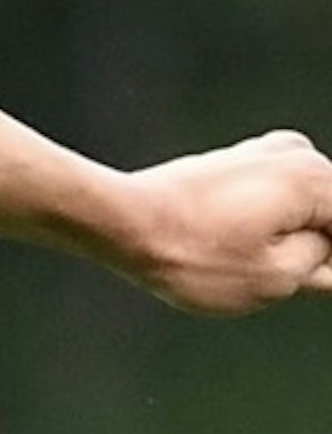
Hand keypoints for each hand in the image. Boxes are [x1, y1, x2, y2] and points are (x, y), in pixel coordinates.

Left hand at [104, 131, 331, 313]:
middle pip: (329, 214)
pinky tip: (228, 247)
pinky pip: (269, 199)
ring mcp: (265, 152)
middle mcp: (299, 155)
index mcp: (319, 182)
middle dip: (315, 251)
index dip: (328, 264)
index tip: (308, 280)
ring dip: (286, 240)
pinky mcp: (235, 161)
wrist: (123, 222)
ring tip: (240, 264)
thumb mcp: (272, 281)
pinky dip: (263, 225)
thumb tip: (331, 261)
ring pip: (299, 208)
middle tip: (271, 279)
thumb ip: (322, 269)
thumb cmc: (192, 254)